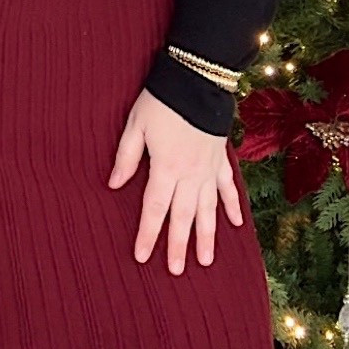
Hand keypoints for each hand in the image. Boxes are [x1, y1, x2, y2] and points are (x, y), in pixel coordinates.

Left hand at [109, 88, 242, 271]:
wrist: (199, 77)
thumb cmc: (162, 100)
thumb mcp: (135, 125)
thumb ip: (126, 157)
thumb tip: (113, 185)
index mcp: (165, 167)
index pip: (154, 209)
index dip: (148, 234)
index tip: (142, 257)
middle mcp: (190, 174)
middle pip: (183, 216)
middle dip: (179, 245)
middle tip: (177, 271)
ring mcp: (209, 168)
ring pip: (208, 209)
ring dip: (207, 236)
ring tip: (206, 260)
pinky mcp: (221, 158)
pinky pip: (228, 187)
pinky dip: (232, 206)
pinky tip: (235, 224)